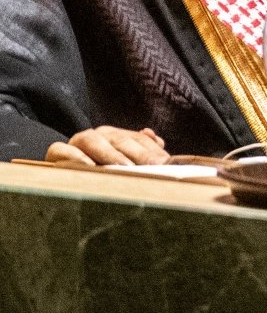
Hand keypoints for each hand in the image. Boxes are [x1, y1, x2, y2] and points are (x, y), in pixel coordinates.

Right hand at [46, 126, 168, 166]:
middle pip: (119, 140)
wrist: (60, 177)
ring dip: (110, 154)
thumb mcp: (123, 164)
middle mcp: (98, 135)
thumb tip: (157, 140)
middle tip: (152, 167)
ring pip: (93, 142)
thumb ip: (142, 151)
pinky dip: (74, 156)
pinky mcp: (55, 153)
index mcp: (116, 135)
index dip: (152, 150)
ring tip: (124, 167)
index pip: (138, 139)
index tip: (166, 163)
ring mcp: (76, 142)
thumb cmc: (99, 172)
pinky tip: (88, 166)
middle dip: (138, 154)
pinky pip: (61, 150)